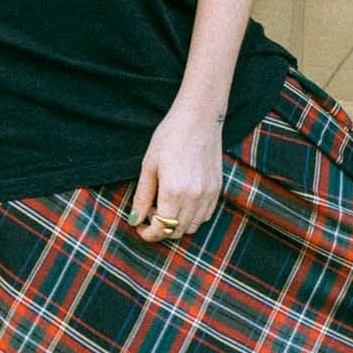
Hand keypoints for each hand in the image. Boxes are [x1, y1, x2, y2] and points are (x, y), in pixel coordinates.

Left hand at [129, 100, 223, 244]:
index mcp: (173, 192)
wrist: (199, 118)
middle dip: (160, 229)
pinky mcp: (217, 189)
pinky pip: (205, 216)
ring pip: (192, 227)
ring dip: (176, 225)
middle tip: (149, 213)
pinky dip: (192, 217)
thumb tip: (135, 220)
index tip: (139, 227)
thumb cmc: (169, 136)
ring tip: (165, 207)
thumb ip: (142, 196)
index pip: (160, 228)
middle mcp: (194, 197)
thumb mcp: (149, 165)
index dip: (148, 234)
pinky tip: (181, 202)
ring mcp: (208, 194)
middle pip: (176, 231)